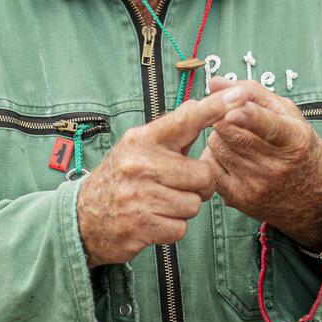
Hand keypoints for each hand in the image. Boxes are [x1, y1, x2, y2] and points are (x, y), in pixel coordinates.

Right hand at [76, 92, 234, 266]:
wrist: (83, 217)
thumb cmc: (120, 179)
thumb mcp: (138, 148)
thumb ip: (171, 132)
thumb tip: (197, 106)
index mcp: (143, 139)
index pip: (186, 119)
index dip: (216, 107)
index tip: (239, 93)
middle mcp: (140, 163)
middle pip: (203, 175)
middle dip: (198, 186)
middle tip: (177, 186)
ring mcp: (139, 195)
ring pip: (194, 204)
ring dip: (183, 208)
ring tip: (161, 203)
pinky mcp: (141, 225)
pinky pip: (181, 228)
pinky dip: (172, 228)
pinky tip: (154, 219)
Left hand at [199, 79, 321, 249]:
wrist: (312, 199)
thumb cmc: (299, 149)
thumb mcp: (288, 115)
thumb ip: (253, 93)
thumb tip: (215, 83)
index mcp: (294, 141)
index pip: (270, 127)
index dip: (249, 117)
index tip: (233, 111)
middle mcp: (275, 166)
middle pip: (229, 130)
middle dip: (224, 116)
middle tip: (232, 115)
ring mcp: (255, 185)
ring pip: (215, 144)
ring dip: (221, 137)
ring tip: (241, 141)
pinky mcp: (238, 199)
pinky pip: (209, 165)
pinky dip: (215, 156)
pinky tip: (233, 158)